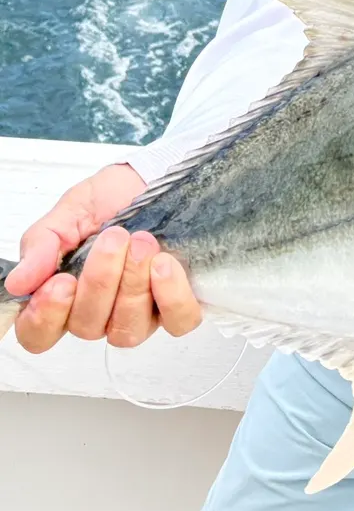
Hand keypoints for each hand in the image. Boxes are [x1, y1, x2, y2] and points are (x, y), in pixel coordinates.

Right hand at [4, 162, 200, 352]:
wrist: (155, 176)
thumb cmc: (110, 198)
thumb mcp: (68, 213)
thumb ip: (41, 246)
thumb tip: (17, 283)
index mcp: (63, 297)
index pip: (40, 334)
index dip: (46, 318)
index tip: (60, 282)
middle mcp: (100, 312)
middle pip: (87, 327)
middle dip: (100, 281)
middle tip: (113, 238)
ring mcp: (141, 312)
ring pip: (128, 330)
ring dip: (133, 285)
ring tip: (141, 243)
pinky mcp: (178, 303)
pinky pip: (178, 321)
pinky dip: (171, 297)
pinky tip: (165, 265)